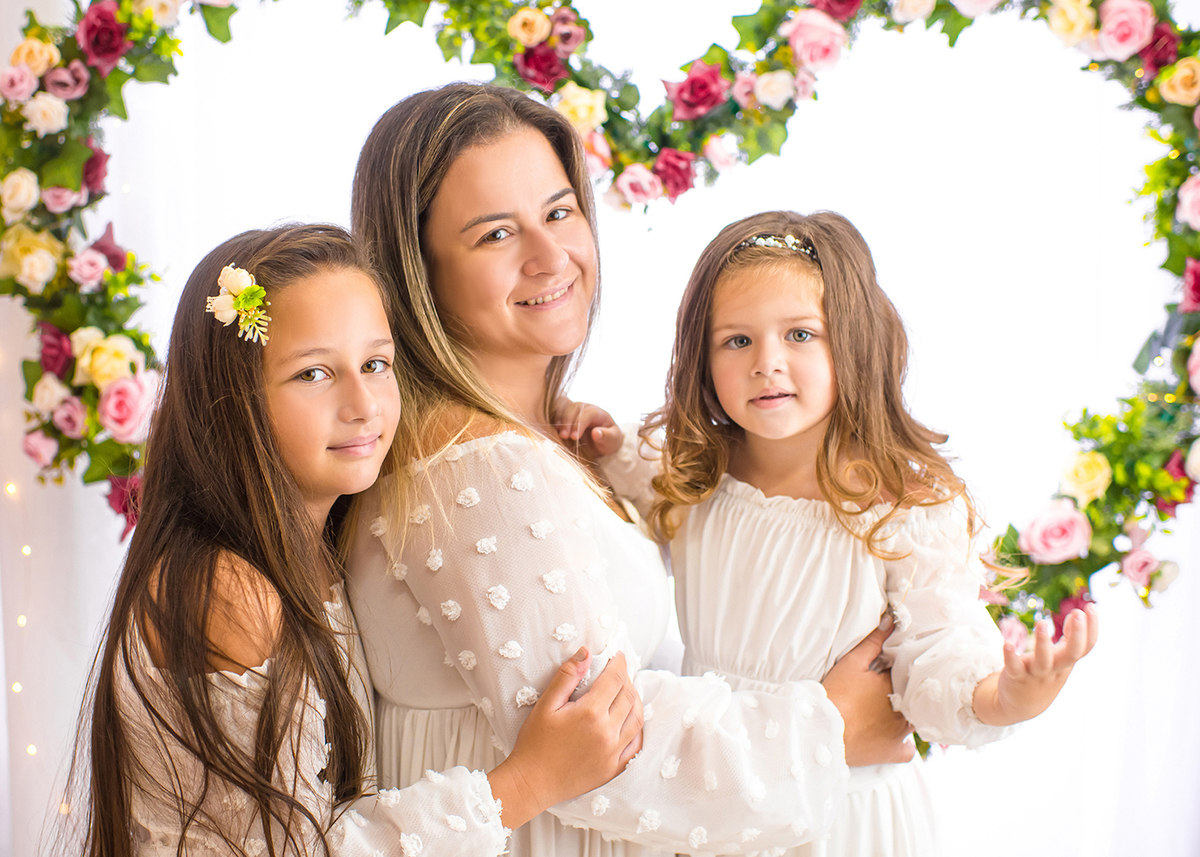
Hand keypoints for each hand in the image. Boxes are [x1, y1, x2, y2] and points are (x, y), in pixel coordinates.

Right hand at [488, 649, 642, 828]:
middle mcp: (607, 732)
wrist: (532, 783)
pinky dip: (637, 727)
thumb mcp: (546, 705)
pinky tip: (628, 719)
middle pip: (629, 696)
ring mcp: (613, 752)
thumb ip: (567, 676)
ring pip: (637, 718)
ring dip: (635, 700)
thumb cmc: (535, 743)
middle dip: (626, 679)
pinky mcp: (614, 768)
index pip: (615, 679)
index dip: (619, 663)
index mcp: (590, 713)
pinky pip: (636, 743)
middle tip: (618, 672)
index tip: (617, 655)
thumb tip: (586, 652)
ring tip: (625, 692)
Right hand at [553, 397, 623, 462]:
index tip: (574, 437)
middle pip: (573, 408)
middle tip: (564, 436)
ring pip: (563, 408)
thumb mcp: (612, 441)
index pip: (587, 413)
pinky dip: (554, 420)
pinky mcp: (565, 414)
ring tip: (559, 435)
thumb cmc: (608, 440)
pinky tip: (555, 431)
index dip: (580, 423)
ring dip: (559, 421)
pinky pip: (556, 412)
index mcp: (598, 412)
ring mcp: (574, 410)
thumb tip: (596, 433)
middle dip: (567, 422)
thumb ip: (606, 437)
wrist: (601, 441)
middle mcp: (584, 407)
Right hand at [822, 619, 914, 765]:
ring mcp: (901, 733)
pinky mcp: (892, 752)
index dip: (903, 669)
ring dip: (907, 714)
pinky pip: (907, 749)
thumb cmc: (837, 693)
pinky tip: (892, 736)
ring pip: (915, 721)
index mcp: (898, 685)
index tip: (892, 668)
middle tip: (889, 689)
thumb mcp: (853, 662)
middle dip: (907, 692)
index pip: (910, 673)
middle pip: (915, 697)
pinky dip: (902, 743)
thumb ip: (875, 642)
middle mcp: (906, 710)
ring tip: (890, 709)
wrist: (824, 730)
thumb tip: (893, 621)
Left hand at [973, 604, 1098, 726]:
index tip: (1091, 607)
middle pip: (1071, 654)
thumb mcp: (1060, 658)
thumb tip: (1078, 613)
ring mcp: (1036, 674)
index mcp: (1067, 662)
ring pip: (1043, 661)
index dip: (1092, 629)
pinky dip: (1010, 656)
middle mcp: (1055, 669)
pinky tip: (1006, 643)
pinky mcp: (1016, 677)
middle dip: (1077, 635)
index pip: (1086, 647)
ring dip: (1043, 642)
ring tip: (1042, 622)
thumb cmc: (1045, 675)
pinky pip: (1014, 667)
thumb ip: (1070, 638)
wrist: (1022, 705)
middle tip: (1078, 613)